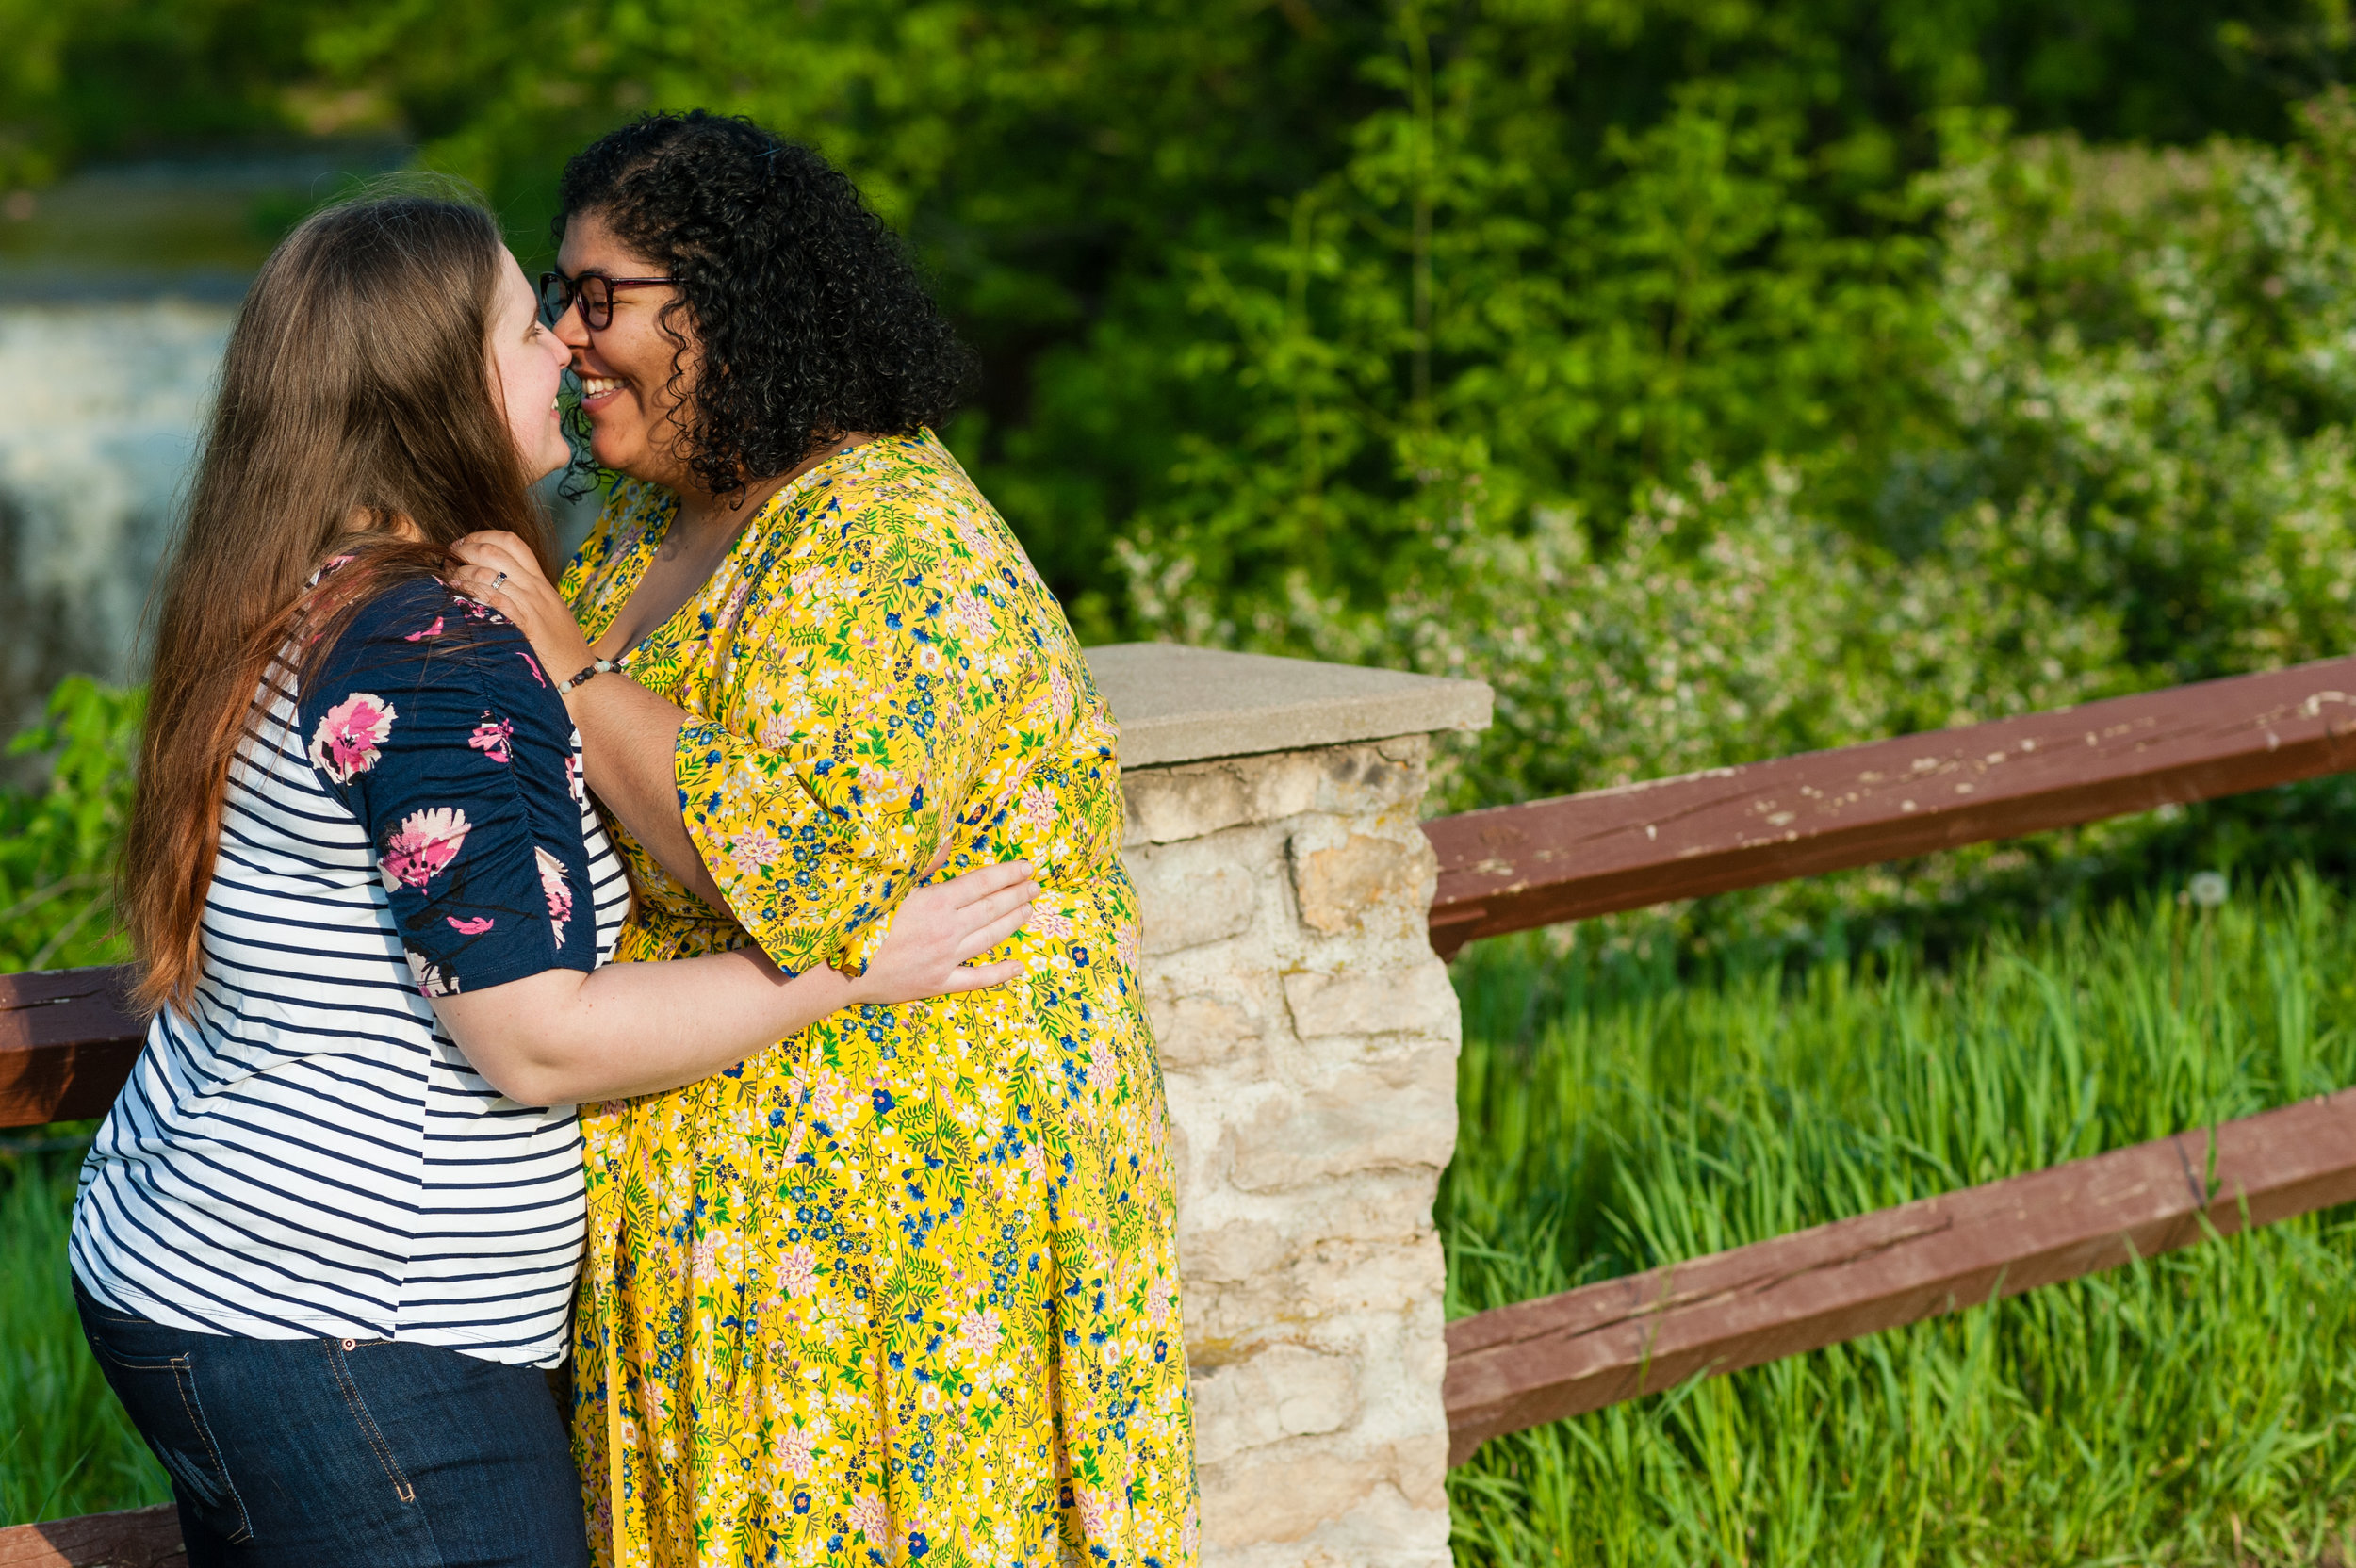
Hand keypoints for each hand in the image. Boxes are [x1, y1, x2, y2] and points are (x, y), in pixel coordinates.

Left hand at [446, 532, 596, 688]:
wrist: (582, 676)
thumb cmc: (562, 651)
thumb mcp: (548, 614)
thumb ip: (527, 597)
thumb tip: (496, 587)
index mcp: (542, 583)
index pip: (513, 543)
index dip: (484, 536)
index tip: (465, 544)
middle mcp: (537, 589)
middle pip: (495, 551)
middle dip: (466, 548)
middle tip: (451, 556)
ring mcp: (532, 606)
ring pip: (489, 573)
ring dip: (462, 572)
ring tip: (450, 578)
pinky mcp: (526, 625)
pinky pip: (494, 599)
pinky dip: (472, 592)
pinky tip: (459, 594)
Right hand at [850, 859, 1035, 1004]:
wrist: (838, 967)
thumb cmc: (860, 919)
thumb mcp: (891, 884)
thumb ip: (925, 863)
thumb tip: (949, 840)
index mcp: (937, 901)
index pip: (983, 883)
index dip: (1008, 874)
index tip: (1027, 868)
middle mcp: (948, 929)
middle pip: (992, 908)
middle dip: (1017, 895)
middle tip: (1036, 886)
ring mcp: (946, 958)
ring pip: (990, 938)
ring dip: (1013, 922)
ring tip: (1030, 911)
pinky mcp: (938, 983)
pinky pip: (977, 978)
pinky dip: (1000, 972)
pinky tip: (1018, 966)